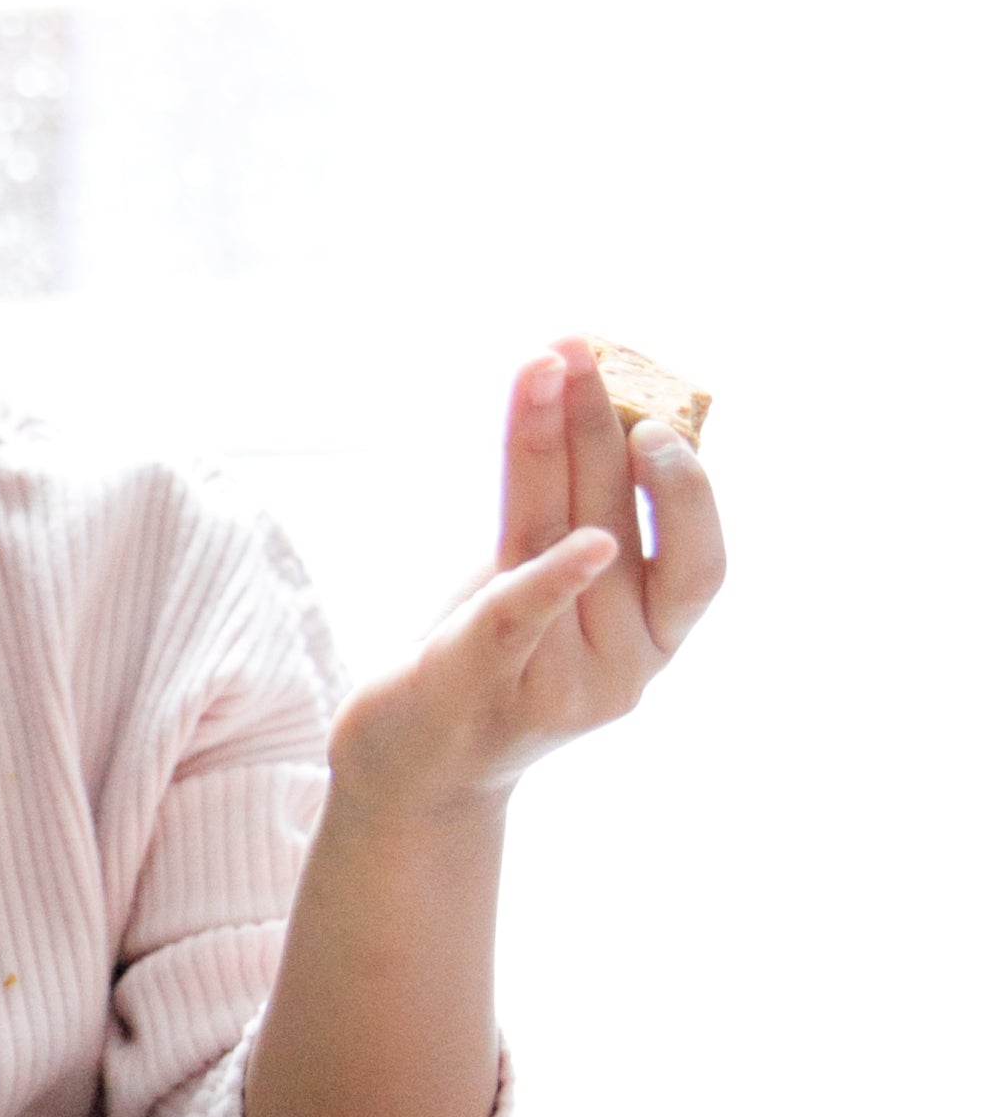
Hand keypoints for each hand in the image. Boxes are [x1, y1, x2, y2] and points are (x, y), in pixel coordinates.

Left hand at [332, 339, 723, 818]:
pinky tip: (582, 544)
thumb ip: (578, 509)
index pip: (701, 563)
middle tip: (577, 350)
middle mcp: (623, 666)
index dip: (689, 489)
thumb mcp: (547, 581)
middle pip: (621, 527)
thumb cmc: (492, 655)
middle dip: (600, 430)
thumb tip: (590, 386)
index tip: (655, 414)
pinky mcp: (485, 690)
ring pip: (561, 542)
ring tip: (544, 368)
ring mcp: (560, 687)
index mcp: (654, 638)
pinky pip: (523, 623)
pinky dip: (552, 580)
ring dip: (552, 446)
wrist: (415, 766)